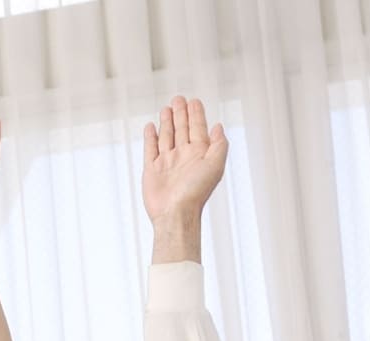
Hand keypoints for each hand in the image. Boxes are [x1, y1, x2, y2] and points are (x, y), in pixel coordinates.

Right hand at [142, 96, 227, 222]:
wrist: (174, 213)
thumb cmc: (196, 192)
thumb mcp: (215, 165)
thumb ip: (219, 145)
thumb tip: (218, 126)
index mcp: (200, 154)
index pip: (198, 128)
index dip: (196, 114)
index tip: (194, 100)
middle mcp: (184, 156)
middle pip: (182, 129)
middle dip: (181, 113)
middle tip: (178, 98)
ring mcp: (167, 162)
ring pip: (167, 136)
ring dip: (167, 121)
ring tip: (166, 108)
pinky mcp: (152, 169)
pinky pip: (150, 149)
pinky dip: (150, 137)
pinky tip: (151, 127)